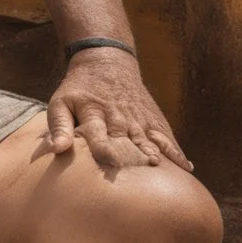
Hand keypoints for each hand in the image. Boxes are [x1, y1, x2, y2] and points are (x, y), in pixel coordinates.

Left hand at [47, 48, 192, 170]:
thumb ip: (58, 127)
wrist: (105, 61)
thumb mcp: (60, 102)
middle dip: (135, 160)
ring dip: (157, 156)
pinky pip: (166, 137)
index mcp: (94, 116)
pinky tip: (187, 168)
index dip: (105, 151)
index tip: (111, 165)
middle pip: (128, 144)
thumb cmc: (78, 90)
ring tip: (164, 172)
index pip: (100, 138)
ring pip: (150, 141)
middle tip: (143, 180)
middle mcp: (119, 119)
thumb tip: (54, 149)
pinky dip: (176, 151)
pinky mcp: (152, 119)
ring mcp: (138, 119)